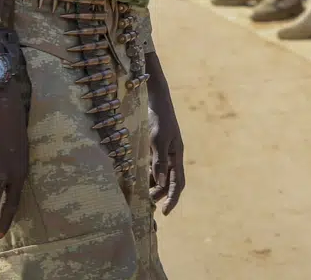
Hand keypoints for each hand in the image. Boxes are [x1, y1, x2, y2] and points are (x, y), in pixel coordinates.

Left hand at [146, 56, 185, 214]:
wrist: (154, 98)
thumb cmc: (159, 117)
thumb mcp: (158, 139)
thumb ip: (159, 161)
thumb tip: (161, 184)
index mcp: (176, 155)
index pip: (178, 182)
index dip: (173, 198)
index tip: (165, 213)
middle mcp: (170, 156)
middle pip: (167, 182)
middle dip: (158, 195)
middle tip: (144, 203)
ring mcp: (160, 151)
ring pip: (157, 175)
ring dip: (149, 185)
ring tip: (137, 195)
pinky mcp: (150, 147)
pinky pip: (148, 165)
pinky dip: (142, 174)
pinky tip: (132, 178)